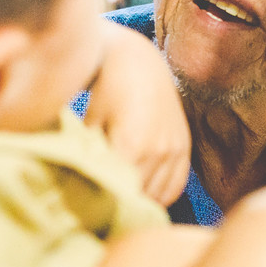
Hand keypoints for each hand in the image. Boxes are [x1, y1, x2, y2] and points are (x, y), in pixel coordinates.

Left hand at [83, 22, 190, 205]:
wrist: (139, 60)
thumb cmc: (108, 88)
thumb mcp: (91, 122)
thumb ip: (90, 156)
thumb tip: (81, 186)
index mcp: (132, 144)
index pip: (119, 191)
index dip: (104, 201)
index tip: (91, 206)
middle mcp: (159, 150)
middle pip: (139, 197)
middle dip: (121, 202)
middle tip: (103, 205)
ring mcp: (175, 149)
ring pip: (158, 197)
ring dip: (141, 201)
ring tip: (122, 200)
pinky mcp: (184, 147)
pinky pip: (175, 187)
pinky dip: (161, 195)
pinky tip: (144, 193)